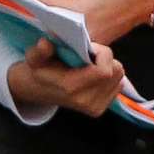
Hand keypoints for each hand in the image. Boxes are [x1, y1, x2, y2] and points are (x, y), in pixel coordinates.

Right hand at [5, 37, 127, 118]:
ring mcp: (93, 108)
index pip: (104, 71)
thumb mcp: (35, 57)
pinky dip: (110, 76)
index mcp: (70, 87)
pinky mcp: (99, 110)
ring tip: (90, 64)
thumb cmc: (40, 69)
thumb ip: (40, 51)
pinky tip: (93, 75)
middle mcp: (85, 101)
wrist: (40, 90)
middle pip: (116, 72)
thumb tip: (45, 44)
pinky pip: (117, 85)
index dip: (103, 55)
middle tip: (89, 54)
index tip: (90, 48)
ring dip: (109, 66)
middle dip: (106, 58)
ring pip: (119, 77)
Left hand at [32, 0, 153, 46]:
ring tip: (45, 11)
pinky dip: (66, 29)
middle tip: (30, 4)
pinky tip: (62, 19)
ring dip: (52, 24)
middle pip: (52, 26)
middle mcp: (85, 31)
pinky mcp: (97, 43)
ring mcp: (92, 40)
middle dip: (41, 15)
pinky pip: (74, 38)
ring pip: (62, 34)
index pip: (47, 7)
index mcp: (81, 12)